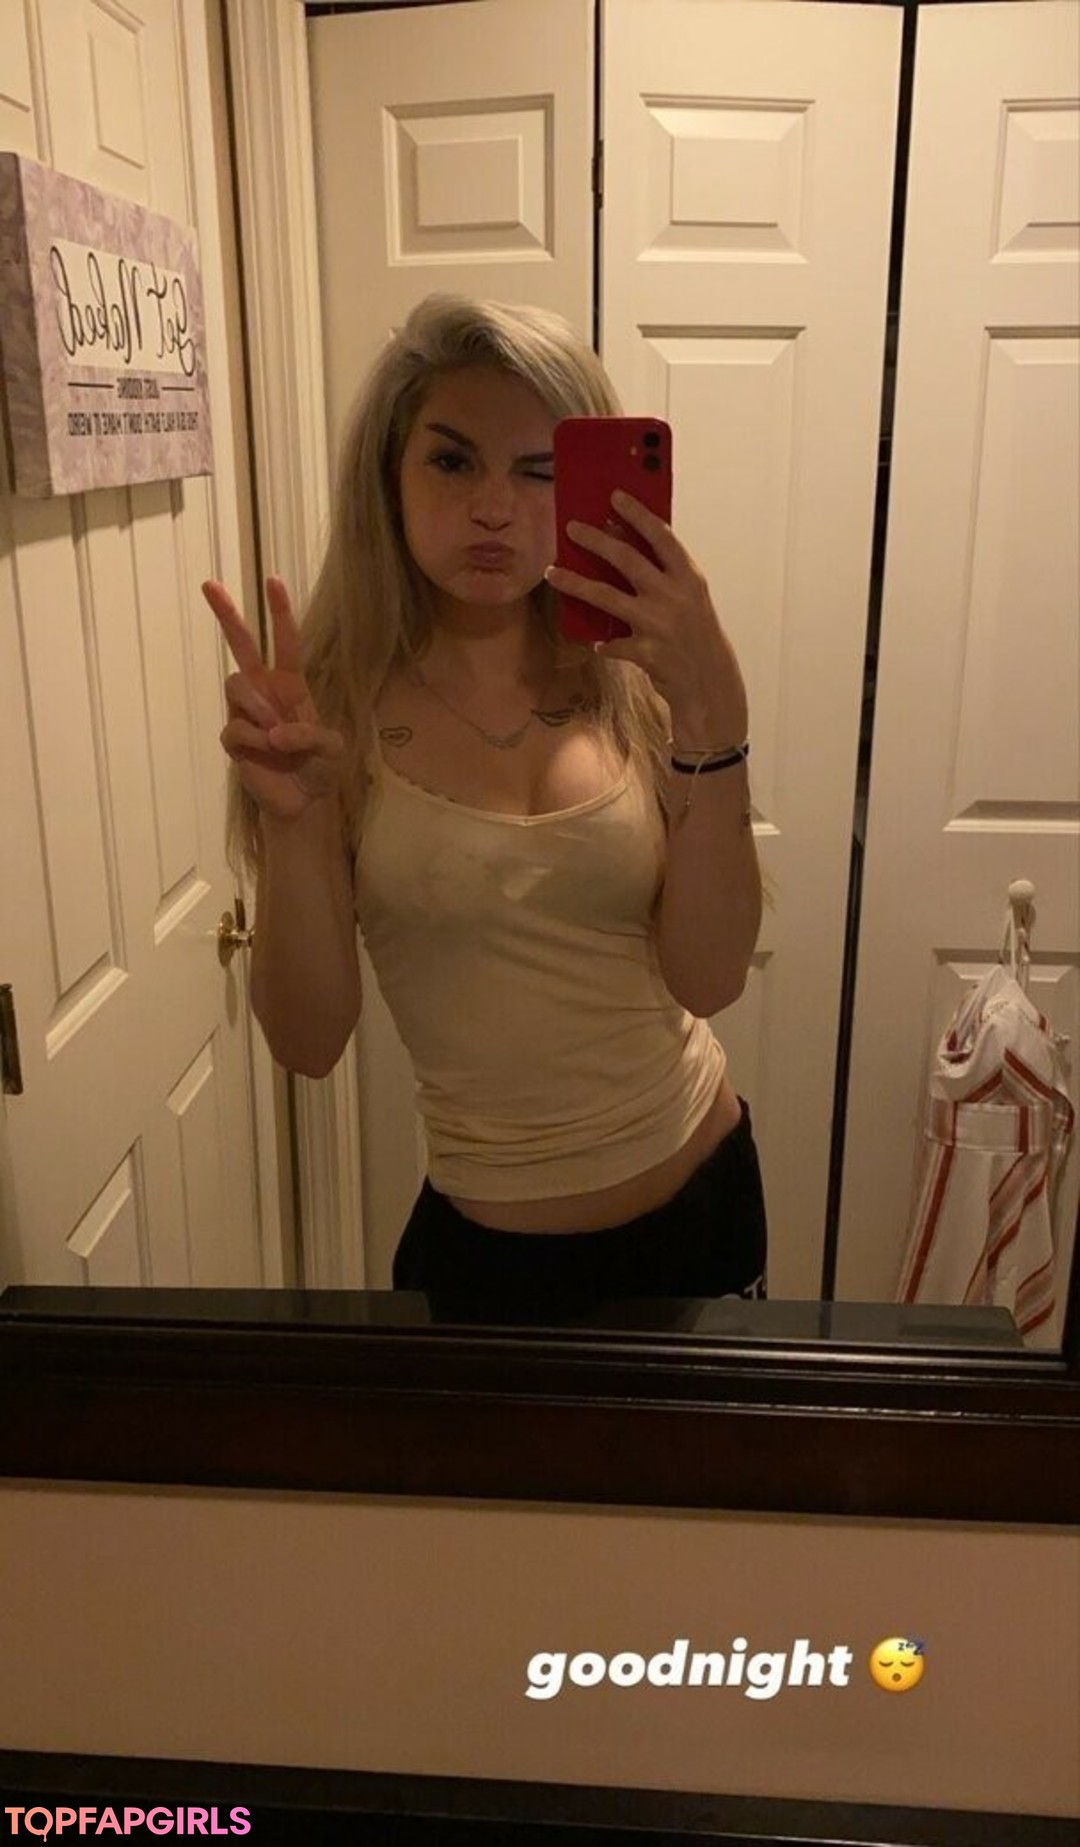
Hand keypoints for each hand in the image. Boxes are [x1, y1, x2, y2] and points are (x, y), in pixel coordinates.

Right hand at [202, 575, 343, 821]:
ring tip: (275, 735)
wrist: (302, 802)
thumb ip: (312, 736)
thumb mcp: (333, 750)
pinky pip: (234, 727)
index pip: (284, 642)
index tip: (273, 580)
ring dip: (258, 707)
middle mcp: (264, 692)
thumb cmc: (319, 767)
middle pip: (240, 645)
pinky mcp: (233, 739)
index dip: (279, 613)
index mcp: (291, 685)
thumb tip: (275, 733)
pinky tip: (266, 754)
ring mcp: (245, 713)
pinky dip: (254, 740)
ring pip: (236, 684)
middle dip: (226, 614)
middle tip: (208, 584)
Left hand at [545, 491, 747, 744]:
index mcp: (688, 578)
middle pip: (627, 559)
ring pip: (606, 597)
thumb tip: (623, 547)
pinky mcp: (645, 652)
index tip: (615, 497)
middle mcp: (673, 596)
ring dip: (575, 583)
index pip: (661, 537)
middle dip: (596, 540)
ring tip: (552, 573)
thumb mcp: (691, 599)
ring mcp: (658, 624)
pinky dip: (603, 643)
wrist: (710, 682)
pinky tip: (596, 643)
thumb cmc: (697, 635)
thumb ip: (665, 576)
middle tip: (571, 527)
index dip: (637, 515)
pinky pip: (612, 643)